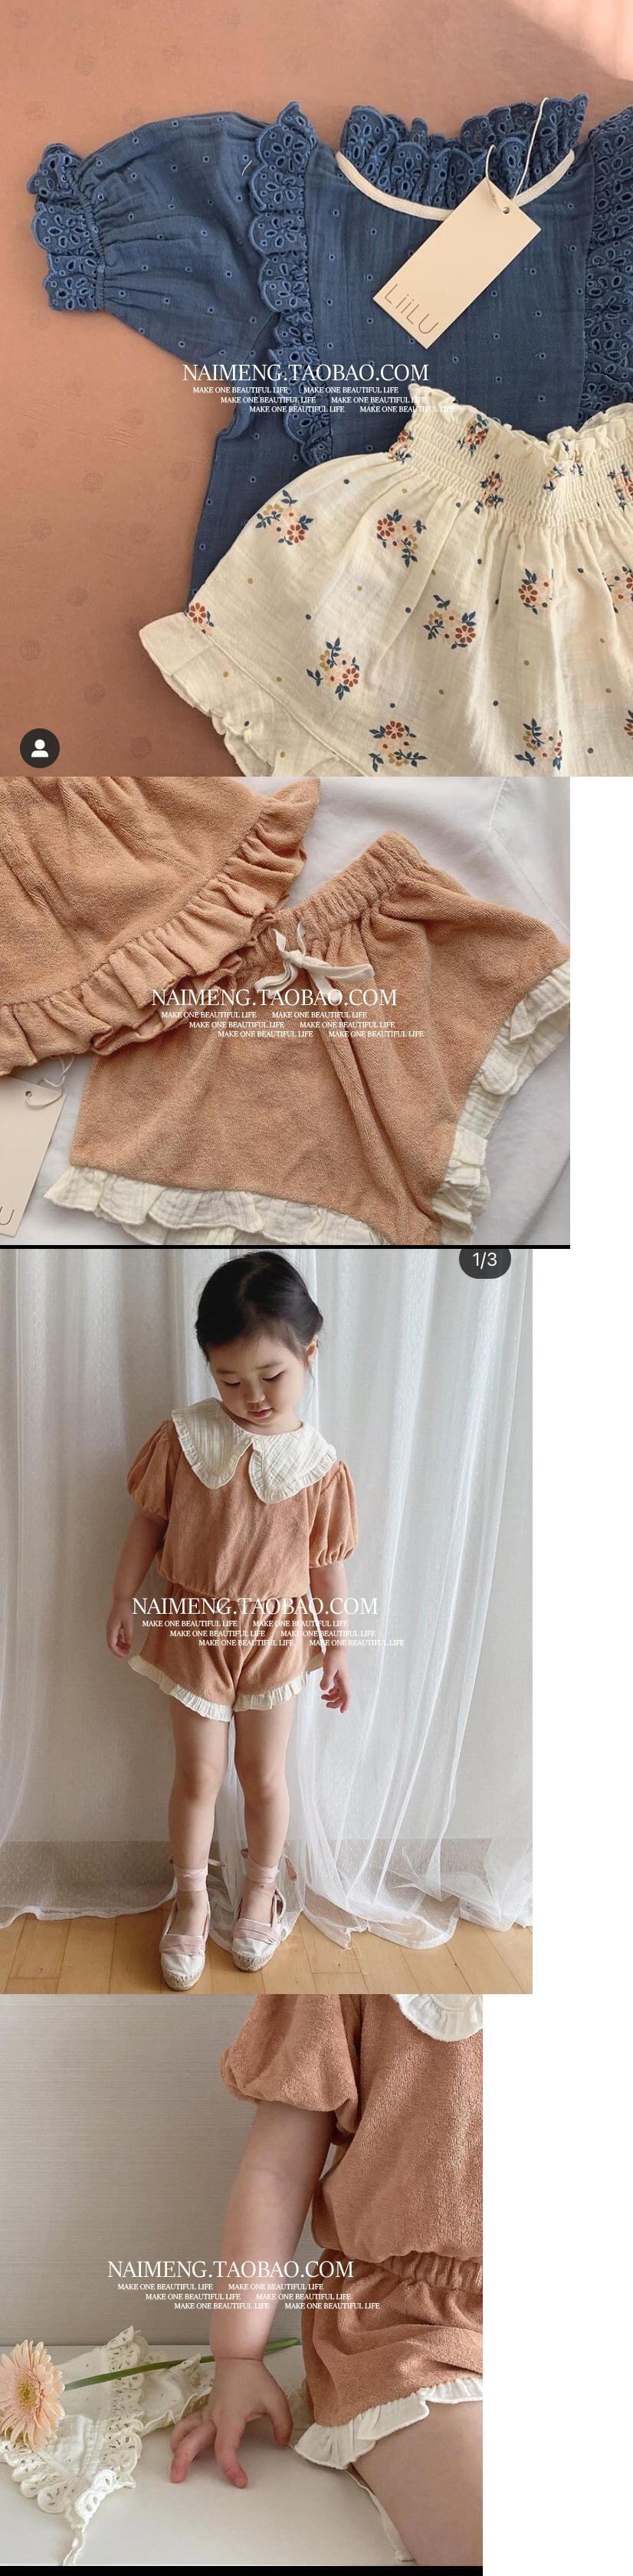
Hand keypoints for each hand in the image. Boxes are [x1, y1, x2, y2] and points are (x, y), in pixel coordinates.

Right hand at [106, 1596, 134, 1655]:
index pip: (111, 1645)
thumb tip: (128, 1644)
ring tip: (128, 1647)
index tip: (124, 1655)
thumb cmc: (125, 1610)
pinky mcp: (113, 1625)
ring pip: (113, 1640)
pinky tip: (126, 1641)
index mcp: (111, 1629)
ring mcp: (110, 1627)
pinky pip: (115, 1636)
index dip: (117, 1652)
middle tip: (127, 1652)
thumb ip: (128, 1634)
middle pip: (111, 1644)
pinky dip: (119, 1640)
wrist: (121, 1599)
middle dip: (118, 1650)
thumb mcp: (129, 1623)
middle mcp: (109, 1629)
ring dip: (119, 1645)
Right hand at [170, 2358, 292, 2489]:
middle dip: (183, 2461)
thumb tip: (281, 2443)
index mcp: (229, 2418)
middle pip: (191, 2442)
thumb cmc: (255, 2378)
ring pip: (184, 2431)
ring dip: (177, 2448)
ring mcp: (206, 2414)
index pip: (224, 2450)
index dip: (231, 2469)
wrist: (238, 2358)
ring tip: (175, 2466)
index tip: (241, 2482)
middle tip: (178, 2479)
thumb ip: (282, 2424)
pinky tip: (180, 2446)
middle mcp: (213, 2418)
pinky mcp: (204, 2411)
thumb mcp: (276, 2400)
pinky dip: (181, 2436)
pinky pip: (188, 2424)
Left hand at [319, 1647, 349, 1711]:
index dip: (345, 1704)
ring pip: (339, 1694)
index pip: (347, 1696)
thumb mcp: (328, 1668)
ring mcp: (341, 1680)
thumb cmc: (334, 1657)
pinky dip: (332, 1692)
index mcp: (343, 1681)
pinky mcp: (338, 1677)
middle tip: (325, 1704)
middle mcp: (344, 1682)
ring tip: (323, 1697)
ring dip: (332, 1698)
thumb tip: (324, 1689)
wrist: (336, 1648)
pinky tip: (326, 1691)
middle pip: (342, 1697)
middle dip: (335, 1703)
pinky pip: (337, 1688)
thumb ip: (326, 1679)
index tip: (342, 1711)